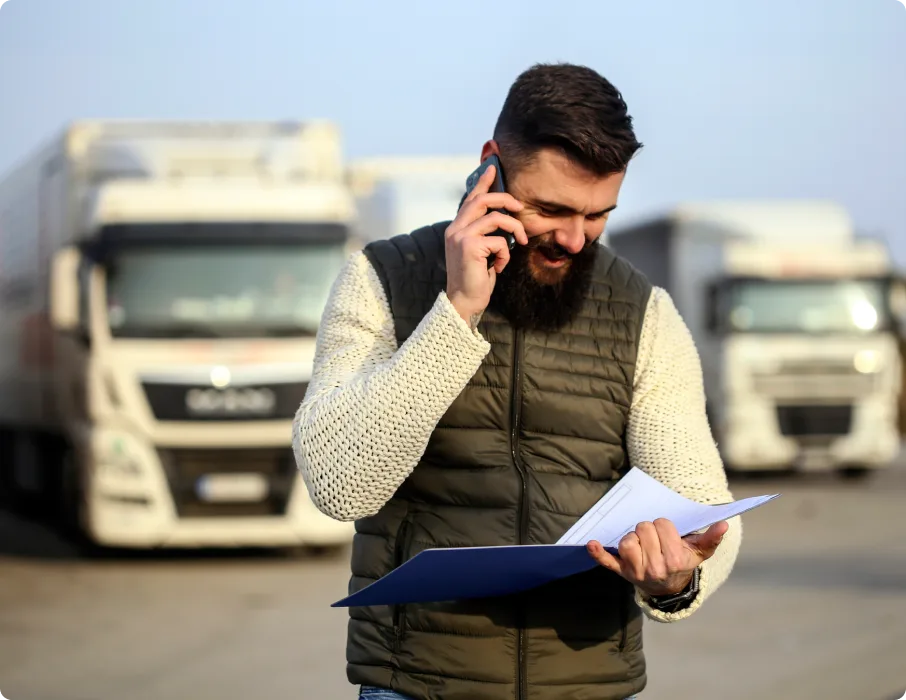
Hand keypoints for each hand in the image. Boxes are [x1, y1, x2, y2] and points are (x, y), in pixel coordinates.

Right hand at [445, 164, 527, 325]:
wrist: (464, 301)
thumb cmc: (475, 278)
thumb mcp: (480, 252)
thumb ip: (485, 234)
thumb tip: (504, 218)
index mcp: (456, 228)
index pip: (470, 199)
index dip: (482, 183)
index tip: (493, 169)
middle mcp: (455, 229)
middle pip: (483, 200)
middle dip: (505, 199)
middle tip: (520, 207)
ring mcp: (461, 236)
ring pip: (496, 218)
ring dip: (515, 229)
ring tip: (520, 242)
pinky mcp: (470, 246)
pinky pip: (499, 241)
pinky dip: (506, 254)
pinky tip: (499, 267)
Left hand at [586, 518, 727, 597]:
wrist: (669, 588)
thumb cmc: (684, 562)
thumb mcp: (700, 552)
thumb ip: (711, 538)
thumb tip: (723, 524)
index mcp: (674, 560)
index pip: (662, 525)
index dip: (664, 525)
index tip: (668, 533)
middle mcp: (654, 568)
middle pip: (643, 529)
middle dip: (648, 528)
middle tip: (654, 537)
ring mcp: (636, 571)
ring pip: (627, 541)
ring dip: (632, 536)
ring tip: (641, 542)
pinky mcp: (621, 572)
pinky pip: (606, 561)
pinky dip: (598, 552)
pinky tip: (591, 543)